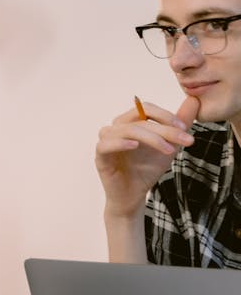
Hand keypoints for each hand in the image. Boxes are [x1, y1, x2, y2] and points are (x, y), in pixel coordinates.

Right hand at [95, 96, 196, 218]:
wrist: (135, 195)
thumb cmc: (147, 169)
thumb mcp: (170, 144)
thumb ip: (180, 123)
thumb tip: (194, 100)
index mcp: (130, 123)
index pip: (145, 108)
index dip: (165, 115)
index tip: (185, 128)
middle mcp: (116, 128)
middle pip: (137, 118)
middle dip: (164, 128)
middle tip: (185, 140)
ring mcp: (106, 142)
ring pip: (125, 130)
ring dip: (150, 137)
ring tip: (168, 150)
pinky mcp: (100, 157)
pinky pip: (105, 144)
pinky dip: (119, 143)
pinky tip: (135, 146)